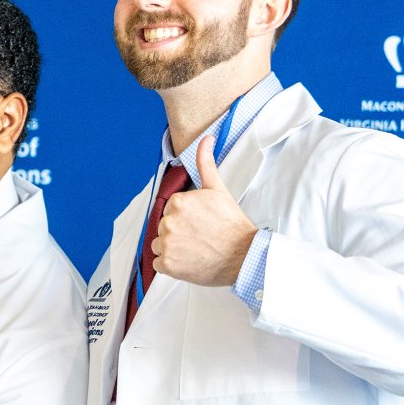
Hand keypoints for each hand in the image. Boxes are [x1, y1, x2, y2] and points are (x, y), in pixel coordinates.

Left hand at [153, 135, 256, 286]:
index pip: (172, 210)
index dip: (186, 217)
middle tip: (201, 236)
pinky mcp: (167, 264)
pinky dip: (171, 265)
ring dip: (174, 248)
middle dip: (179, 232)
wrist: (244, 256)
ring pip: (160, 244)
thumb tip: (206, 139)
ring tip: (196, 249)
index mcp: (177, 202)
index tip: (201, 223)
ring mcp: (166, 244)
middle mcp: (168, 222)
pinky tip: (189, 261)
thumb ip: (205, 163)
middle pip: (164, 227)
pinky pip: (159, 263)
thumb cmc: (232, 225)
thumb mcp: (218, 190)